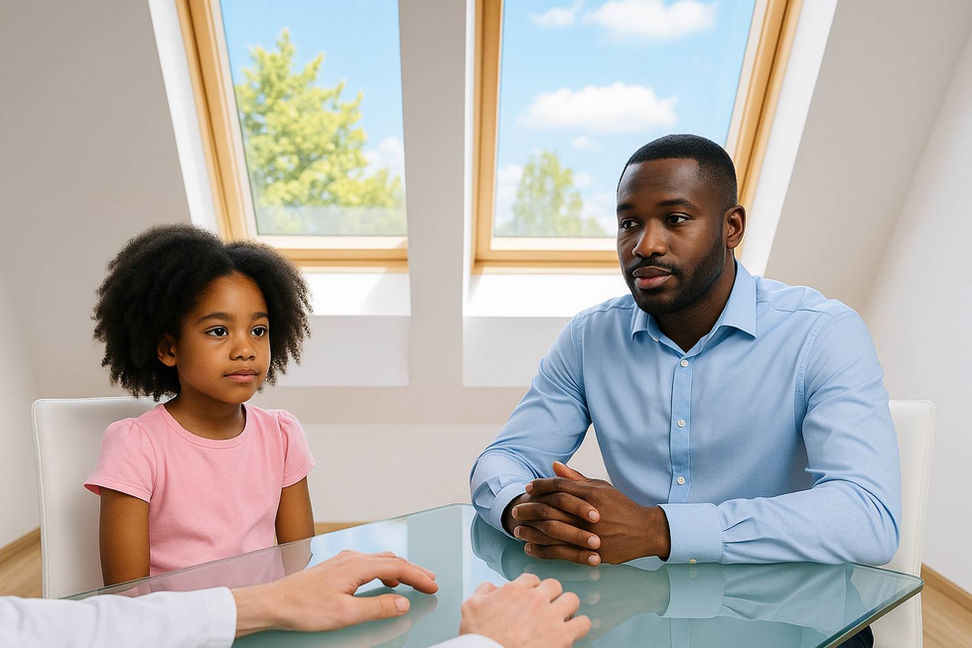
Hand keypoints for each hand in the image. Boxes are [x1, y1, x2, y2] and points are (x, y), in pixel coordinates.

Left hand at [231, 550, 437, 635]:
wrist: (274, 602)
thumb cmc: (305, 608)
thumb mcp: (345, 614)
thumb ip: (377, 607)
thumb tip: (402, 603)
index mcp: (357, 566)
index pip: (397, 568)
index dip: (418, 576)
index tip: (433, 585)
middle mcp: (352, 558)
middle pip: (392, 559)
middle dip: (413, 570)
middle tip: (430, 581)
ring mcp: (343, 560)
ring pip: (380, 560)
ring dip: (399, 569)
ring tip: (412, 581)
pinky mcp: (336, 566)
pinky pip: (368, 563)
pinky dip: (384, 570)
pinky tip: (383, 580)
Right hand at [459, 573, 590, 647]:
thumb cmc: (480, 637)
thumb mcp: (471, 606)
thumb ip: (483, 591)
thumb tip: (491, 587)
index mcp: (516, 590)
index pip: (532, 579)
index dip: (531, 589)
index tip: (530, 597)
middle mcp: (536, 599)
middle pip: (554, 585)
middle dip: (551, 596)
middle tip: (546, 607)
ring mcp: (551, 617)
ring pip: (572, 600)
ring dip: (567, 608)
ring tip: (561, 618)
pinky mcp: (562, 636)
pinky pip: (583, 623)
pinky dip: (580, 626)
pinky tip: (572, 632)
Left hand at [513, 462, 670, 564]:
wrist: (644, 531)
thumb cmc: (620, 506)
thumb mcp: (601, 487)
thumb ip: (576, 478)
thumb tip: (554, 465)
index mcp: (591, 494)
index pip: (559, 486)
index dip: (541, 486)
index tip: (528, 488)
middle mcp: (589, 513)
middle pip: (552, 509)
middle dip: (530, 509)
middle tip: (516, 510)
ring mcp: (591, 534)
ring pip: (553, 532)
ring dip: (532, 531)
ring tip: (517, 531)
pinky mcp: (592, 552)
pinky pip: (561, 552)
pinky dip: (543, 551)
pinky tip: (530, 549)